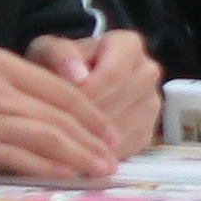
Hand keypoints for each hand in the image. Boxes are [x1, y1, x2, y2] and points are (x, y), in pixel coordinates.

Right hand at [0, 47, 125, 182]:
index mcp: (1, 63)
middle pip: (56, 115)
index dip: (91, 114)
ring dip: (76, 157)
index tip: (110, 134)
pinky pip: (19, 159)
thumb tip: (74, 115)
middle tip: (111, 160)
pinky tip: (65, 176)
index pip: (59, 88)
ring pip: (44, 137)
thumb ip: (25, 86)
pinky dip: (46, 168)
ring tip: (96, 171)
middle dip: (90, 140)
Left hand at [29, 27, 162, 155]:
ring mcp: (151, 104)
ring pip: (124, 128)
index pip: (114, 74)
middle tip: (59, 128)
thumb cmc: (59, 66)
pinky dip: (102, 155)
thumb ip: (60, 56)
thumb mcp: (49, 50)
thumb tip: (77, 77)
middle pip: (120, 103)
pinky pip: (127, 148)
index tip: (61, 104)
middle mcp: (147, 72)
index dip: (86, 93)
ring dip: (94, 139)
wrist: (70, 84)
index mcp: (128, 46)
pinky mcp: (147, 132)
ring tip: (66, 140)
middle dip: (87, 118)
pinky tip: (79, 152)